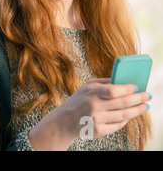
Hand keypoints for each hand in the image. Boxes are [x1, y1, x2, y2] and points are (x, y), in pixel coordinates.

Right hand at [28, 78, 150, 149]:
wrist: (64, 120)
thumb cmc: (78, 100)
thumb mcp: (87, 86)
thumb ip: (105, 83)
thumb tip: (125, 82)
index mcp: (91, 92)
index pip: (114, 90)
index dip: (128, 89)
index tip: (137, 87)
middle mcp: (93, 106)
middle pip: (123, 103)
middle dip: (139, 99)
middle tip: (148, 96)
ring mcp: (96, 119)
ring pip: (124, 115)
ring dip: (137, 110)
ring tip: (144, 107)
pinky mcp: (98, 130)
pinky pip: (118, 125)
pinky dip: (126, 120)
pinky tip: (130, 115)